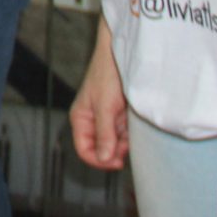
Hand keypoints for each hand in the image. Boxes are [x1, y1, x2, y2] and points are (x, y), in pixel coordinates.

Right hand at [69, 30, 129, 168]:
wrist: (122, 55)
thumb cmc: (108, 75)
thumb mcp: (105, 107)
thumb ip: (104, 134)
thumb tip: (103, 159)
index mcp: (81, 119)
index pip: (84, 150)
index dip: (99, 160)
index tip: (117, 162)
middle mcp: (92, 121)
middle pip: (101, 149)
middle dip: (115, 151)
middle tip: (128, 145)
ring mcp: (106, 119)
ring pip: (115, 143)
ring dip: (125, 142)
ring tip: (132, 130)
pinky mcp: (119, 116)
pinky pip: (124, 133)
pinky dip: (131, 134)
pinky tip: (135, 125)